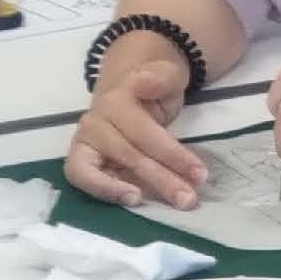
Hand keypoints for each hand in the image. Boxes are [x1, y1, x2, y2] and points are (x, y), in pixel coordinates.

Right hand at [67, 44, 213, 208]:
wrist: (127, 92)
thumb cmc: (152, 88)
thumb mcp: (166, 75)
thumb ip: (160, 78)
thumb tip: (143, 82)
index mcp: (117, 99)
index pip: (146, 134)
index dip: (173, 155)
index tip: (200, 173)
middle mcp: (96, 121)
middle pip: (130, 156)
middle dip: (163, 180)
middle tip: (190, 200)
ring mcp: (85, 141)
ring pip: (103, 171)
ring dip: (128, 192)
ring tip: (155, 204)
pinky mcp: (80, 159)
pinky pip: (83, 180)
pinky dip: (103, 192)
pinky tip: (131, 200)